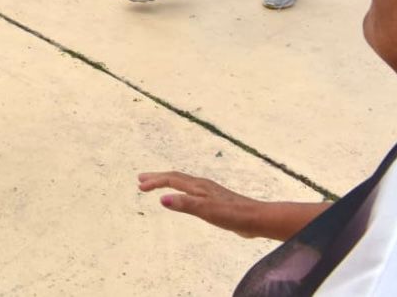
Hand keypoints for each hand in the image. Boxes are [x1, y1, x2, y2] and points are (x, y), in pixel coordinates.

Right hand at [137, 171, 263, 237]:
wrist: (257, 218)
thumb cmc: (232, 215)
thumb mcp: (206, 211)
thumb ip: (185, 205)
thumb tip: (162, 199)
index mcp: (198, 186)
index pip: (171, 180)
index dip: (155, 182)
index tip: (140, 186)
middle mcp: (202, 186)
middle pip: (175, 177)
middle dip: (157, 178)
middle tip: (141, 179)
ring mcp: (209, 192)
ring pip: (183, 183)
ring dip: (167, 183)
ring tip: (158, 186)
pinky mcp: (215, 201)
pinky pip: (191, 191)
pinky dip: (179, 191)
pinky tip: (183, 198)